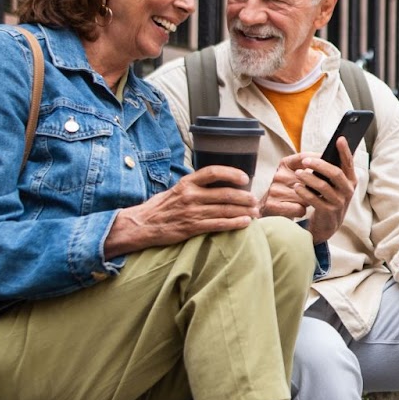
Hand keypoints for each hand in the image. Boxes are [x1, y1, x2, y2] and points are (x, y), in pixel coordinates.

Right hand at [104, 167, 256, 256]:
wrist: (142, 225)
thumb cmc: (161, 207)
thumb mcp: (176, 189)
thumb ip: (195, 186)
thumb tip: (218, 183)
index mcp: (187, 183)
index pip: (213, 172)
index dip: (232, 173)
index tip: (245, 178)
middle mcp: (190, 195)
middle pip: (224, 193)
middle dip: (244, 197)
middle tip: (256, 200)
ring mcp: (191, 212)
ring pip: (224, 209)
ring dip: (243, 211)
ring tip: (255, 212)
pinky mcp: (192, 227)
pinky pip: (218, 224)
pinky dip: (234, 223)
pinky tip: (245, 222)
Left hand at [261, 139, 357, 242]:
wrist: (327, 224)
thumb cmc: (329, 198)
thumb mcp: (336, 184)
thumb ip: (335, 169)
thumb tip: (331, 150)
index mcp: (351, 180)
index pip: (349, 163)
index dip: (345, 150)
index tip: (339, 138)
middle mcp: (348, 191)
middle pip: (335, 173)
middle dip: (319, 165)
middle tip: (305, 160)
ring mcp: (339, 202)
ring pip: (323, 186)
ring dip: (308, 178)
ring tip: (298, 174)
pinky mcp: (328, 212)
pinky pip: (314, 199)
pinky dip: (304, 192)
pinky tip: (297, 187)